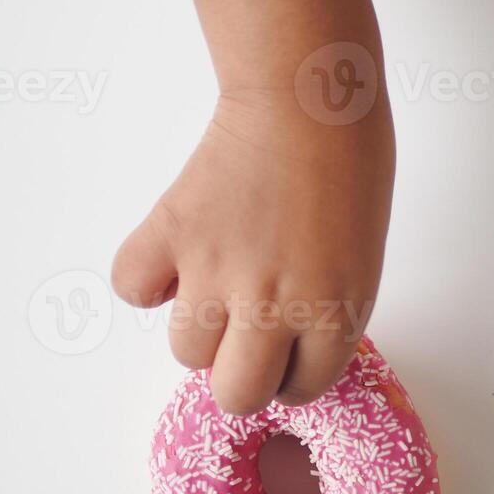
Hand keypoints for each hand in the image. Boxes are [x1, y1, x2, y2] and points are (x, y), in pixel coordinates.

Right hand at [112, 0, 394, 415]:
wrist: (306, 99)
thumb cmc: (349, 168)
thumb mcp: (360, 260)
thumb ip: (322, 311)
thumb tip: (280, 344)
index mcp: (332, 312)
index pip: (301, 390)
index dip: (292, 375)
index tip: (289, 353)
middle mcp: (273, 305)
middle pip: (236, 395)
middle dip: (239, 375)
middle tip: (245, 338)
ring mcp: (216, 271)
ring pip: (185, 351)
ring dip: (198, 326)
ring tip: (216, 282)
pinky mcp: (171, 233)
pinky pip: (133, 288)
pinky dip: (146, 278)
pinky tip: (174, 257)